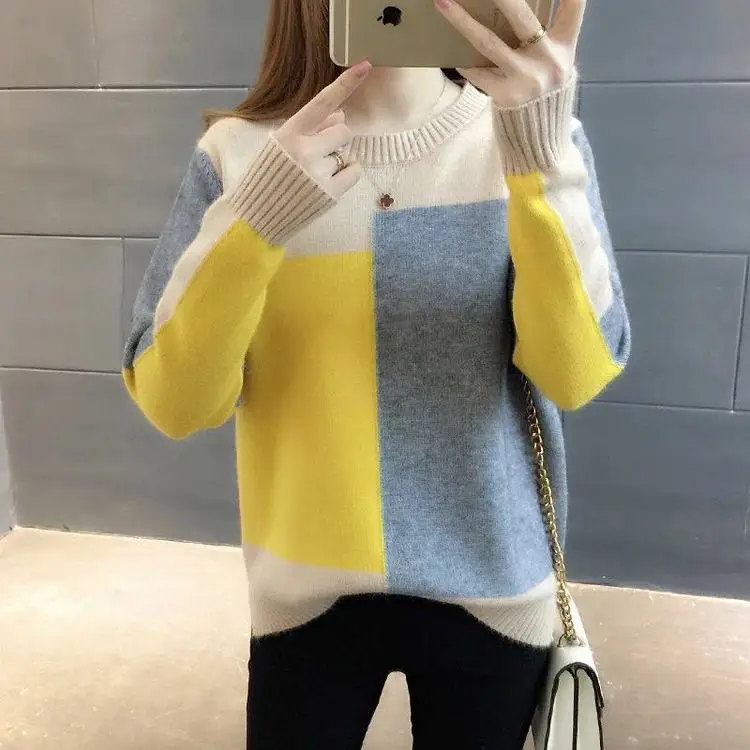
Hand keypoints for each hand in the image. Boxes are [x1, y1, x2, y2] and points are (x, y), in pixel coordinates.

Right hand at [274, 61, 371, 198]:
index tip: (365, 66)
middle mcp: (305, 150)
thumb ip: (309, 128)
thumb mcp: (279, 145)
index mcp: (289, 133)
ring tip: (313, 175)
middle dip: (337, 139)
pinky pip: (354, 172)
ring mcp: (319, 172)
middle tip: (318, 154)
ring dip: (336, 160)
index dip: (345, 84)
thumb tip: (340, 115)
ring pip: (346, 153)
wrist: (256, 216)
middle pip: (343, 131)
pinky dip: (346, 175)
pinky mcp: (330, 192)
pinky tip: (327, 182)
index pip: (322, 103)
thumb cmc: (267, 177)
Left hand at [434, 0, 583, 107]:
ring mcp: (525, 77)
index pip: (573, 7)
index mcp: (564, 46)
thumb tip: (516, 11)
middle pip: (522, 17)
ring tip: (443, 3)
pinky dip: (465, 62)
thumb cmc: (545, 92)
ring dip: (461, 21)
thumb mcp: (558, 63)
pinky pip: (478, 72)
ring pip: (488, 42)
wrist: (541, 136)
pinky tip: (452, 54)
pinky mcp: (506, 95)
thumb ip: (548, 37)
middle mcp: (548, 59)